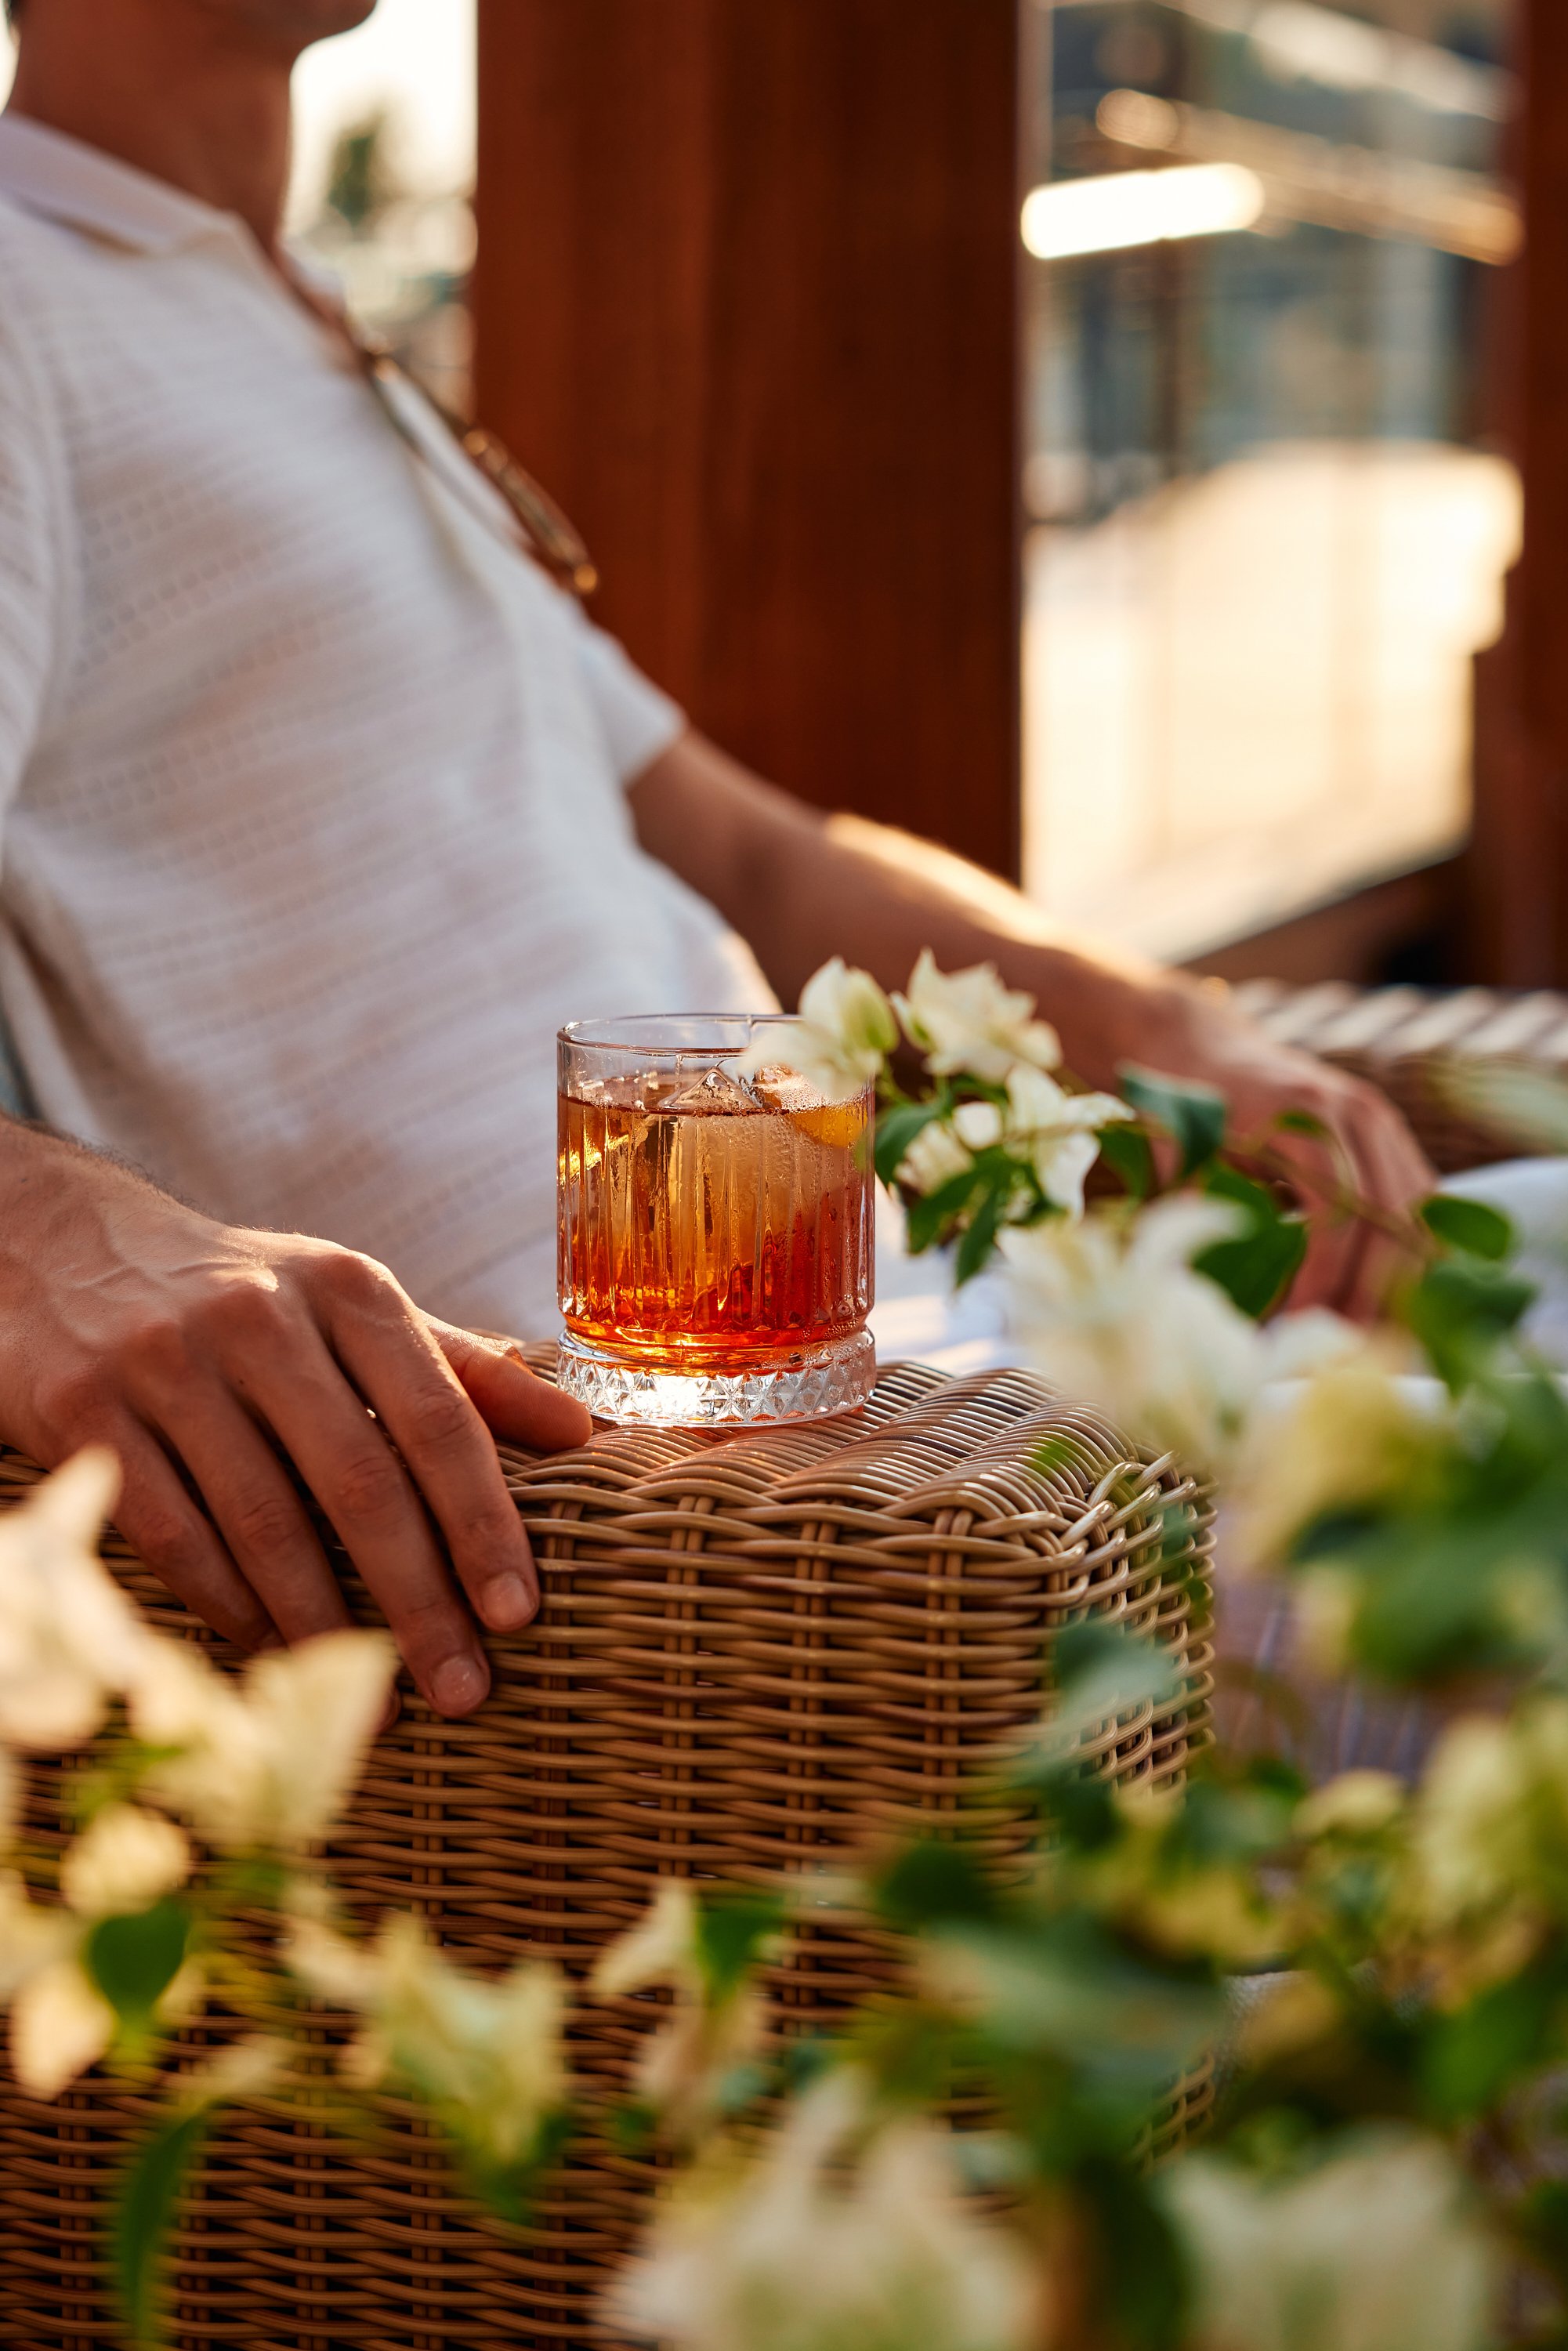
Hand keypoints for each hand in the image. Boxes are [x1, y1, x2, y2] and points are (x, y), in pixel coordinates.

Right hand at [0, 1129, 591, 1713]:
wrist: (70, 1250)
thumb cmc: (249, 1298)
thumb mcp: (354, 1308)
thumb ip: (464, 1370)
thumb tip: (585, 1432)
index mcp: (348, 1290)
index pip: (439, 1417)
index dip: (483, 1521)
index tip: (519, 1611)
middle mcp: (260, 1318)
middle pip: (358, 1483)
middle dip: (419, 1600)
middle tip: (464, 1689)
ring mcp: (167, 1366)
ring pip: (264, 1524)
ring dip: (327, 1631)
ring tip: (379, 1707)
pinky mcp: (86, 1415)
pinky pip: (175, 1538)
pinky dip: (233, 1610)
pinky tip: (278, 1657)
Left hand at [1143, 1000, 1435, 1319]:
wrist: (1202, 1050)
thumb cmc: (1182, 1108)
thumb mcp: (1178, 1155)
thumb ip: (1196, 1212)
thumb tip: (1204, 1294)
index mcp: (1301, 1117)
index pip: (1336, 1214)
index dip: (1323, 1277)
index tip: (1301, 1323)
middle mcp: (1355, 1114)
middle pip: (1390, 1220)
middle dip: (1369, 1293)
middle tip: (1341, 1346)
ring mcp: (1381, 1123)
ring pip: (1419, 1215)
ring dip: (1401, 1280)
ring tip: (1369, 1335)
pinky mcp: (1391, 1137)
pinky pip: (1423, 1202)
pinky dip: (1413, 1252)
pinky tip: (1391, 1298)